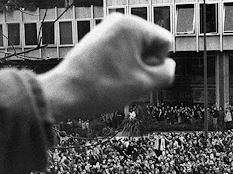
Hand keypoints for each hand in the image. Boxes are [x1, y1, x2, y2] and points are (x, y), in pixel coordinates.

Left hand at [40, 13, 174, 120]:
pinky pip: (123, 52)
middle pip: (151, 45)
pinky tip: (107, 77)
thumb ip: (167, 72)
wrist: (64, 94)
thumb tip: (168, 65)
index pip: (165, 43)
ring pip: (137, 51)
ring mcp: (106, 29)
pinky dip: (121, 66)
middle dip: (145, 64)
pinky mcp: (99, 40)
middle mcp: (119, 21)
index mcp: (131, 25)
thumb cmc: (100, 88)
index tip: (138, 74)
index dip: (157, 64)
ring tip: (115, 78)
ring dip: (134, 68)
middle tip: (125, 79)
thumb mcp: (145, 84)